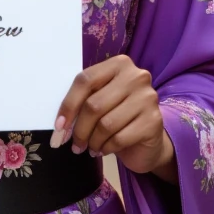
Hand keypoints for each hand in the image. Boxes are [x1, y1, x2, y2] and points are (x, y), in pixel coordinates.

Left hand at [50, 55, 176, 183]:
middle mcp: (136, 76)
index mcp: (119, 64)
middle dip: (79, 129)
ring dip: (93, 141)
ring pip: (105, 124)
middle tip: (75, 144)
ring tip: (91, 147)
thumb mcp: (100, 100)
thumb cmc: (118, 115)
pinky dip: (106, 148)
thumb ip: (84, 101)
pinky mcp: (154, 121)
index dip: (68, 105)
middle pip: (94, 104)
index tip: (59, 126)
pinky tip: (104, 150)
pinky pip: (119, 138)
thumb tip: (61, 124)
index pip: (85, 80)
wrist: (148, 140)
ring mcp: (148, 98)